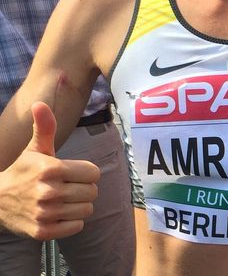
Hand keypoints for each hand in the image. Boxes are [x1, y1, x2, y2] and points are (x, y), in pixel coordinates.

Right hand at [0, 102, 99, 239]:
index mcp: (51, 169)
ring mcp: (45, 214)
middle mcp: (49, 192)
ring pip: (87, 210)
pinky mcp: (43, 232)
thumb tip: (39, 103)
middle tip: (69, 186)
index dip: (86, 172)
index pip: (93, 173)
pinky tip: (59, 213)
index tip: (73, 172)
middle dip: (84, 188)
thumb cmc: (25, 171)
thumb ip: (44, 126)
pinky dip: (72, 222)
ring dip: (79, 205)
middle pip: (92, 192)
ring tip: (65, 200)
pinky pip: (76, 227)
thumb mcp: (35, 149)